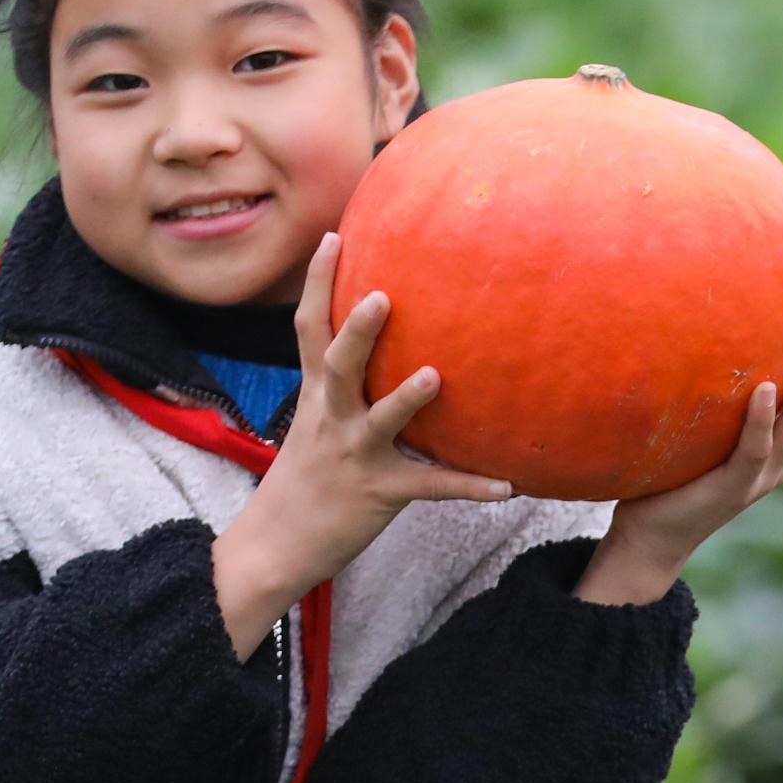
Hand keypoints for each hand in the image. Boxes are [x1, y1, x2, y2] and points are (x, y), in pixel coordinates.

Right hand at [213, 235, 516, 655]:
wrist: (273, 546)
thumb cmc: (303, 480)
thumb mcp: (311, 425)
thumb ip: (340, 388)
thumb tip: (371, 348)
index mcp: (315, 396)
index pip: (309, 330)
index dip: (319, 283)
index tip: (335, 236)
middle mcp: (330, 419)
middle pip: (338, 364)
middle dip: (359, 330)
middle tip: (382, 293)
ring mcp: (354, 455)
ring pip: (381, 421)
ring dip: (407, 399)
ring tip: (436, 375)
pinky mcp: (378, 494)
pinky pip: (430, 487)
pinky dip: (469, 486)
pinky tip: (508, 487)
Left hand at [580, 289, 782, 606]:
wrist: (650, 541)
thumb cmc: (669, 476)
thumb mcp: (700, 426)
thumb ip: (713, 392)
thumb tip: (696, 325)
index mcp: (782, 443)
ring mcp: (762, 476)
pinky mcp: (733, 489)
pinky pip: (754, 450)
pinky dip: (761, 419)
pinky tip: (761, 388)